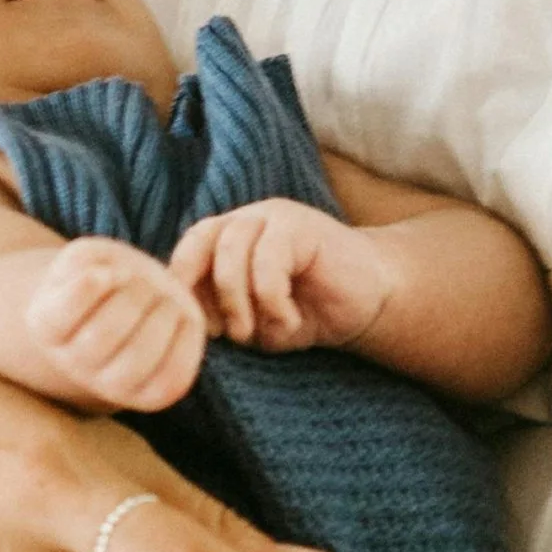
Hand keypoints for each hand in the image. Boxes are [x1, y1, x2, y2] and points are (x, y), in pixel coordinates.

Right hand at [25, 237, 206, 410]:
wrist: (119, 314)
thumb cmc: (102, 279)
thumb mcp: (86, 257)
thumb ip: (90, 261)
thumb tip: (110, 278)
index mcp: (48, 328)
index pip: (63, 312)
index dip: (89, 284)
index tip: (104, 272)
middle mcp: (75, 365)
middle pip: (103, 334)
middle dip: (133, 294)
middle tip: (143, 281)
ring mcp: (111, 386)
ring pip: (138, 358)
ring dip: (161, 315)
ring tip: (164, 297)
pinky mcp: (150, 395)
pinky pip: (172, 376)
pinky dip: (186, 339)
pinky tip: (181, 316)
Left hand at [171, 201, 390, 351]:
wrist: (370, 301)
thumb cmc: (307, 313)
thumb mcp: (255, 321)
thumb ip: (221, 315)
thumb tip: (187, 322)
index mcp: (226, 239)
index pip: (186, 250)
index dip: (182, 287)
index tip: (194, 328)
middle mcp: (244, 221)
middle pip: (201, 244)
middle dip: (206, 295)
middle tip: (223, 334)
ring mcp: (272, 217)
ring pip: (231, 252)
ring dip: (236, 301)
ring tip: (253, 334)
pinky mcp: (301, 225)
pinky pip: (269, 261)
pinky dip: (271, 301)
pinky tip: (290, 321)